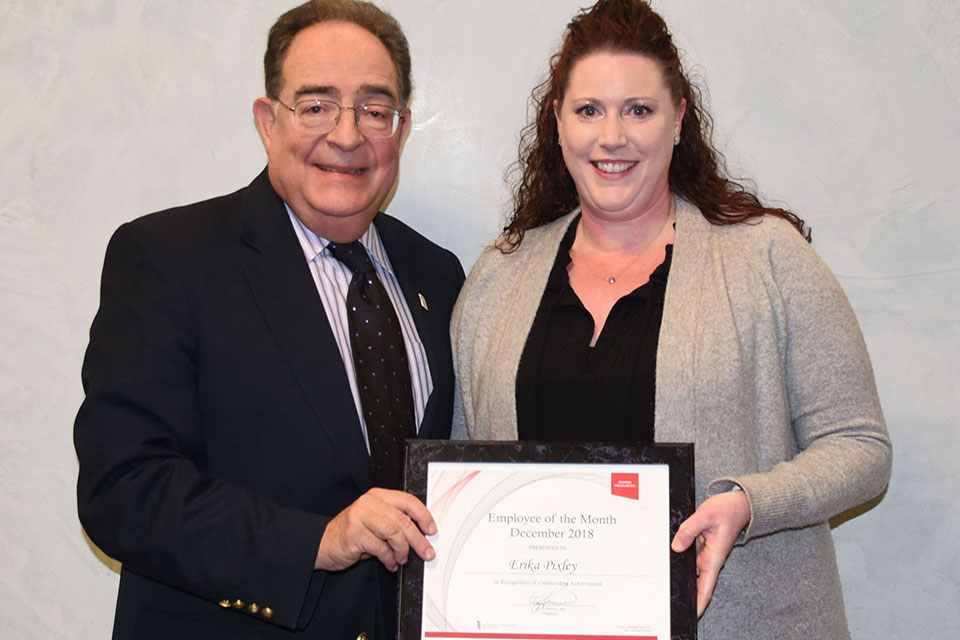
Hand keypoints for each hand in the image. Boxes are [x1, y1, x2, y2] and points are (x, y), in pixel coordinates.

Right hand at [315, 488, 436, 571]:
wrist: (323, 543)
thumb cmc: (352, 533)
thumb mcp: (374, 521)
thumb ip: (394, 522)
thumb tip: (421, 535)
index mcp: (377, 496)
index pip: (407, 501)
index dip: (423, 516)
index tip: (432, 530)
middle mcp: (369, 503)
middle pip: (403, 520)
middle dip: (418, 539)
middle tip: (427, 552)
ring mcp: (360, 517)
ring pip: (394, 533)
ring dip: (402, 550)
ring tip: (401, 559)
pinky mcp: (355, 534)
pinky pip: (381, 549)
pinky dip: (389, 559)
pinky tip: (389, 564)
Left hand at [670, 490, 750, 617]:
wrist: (739, 504)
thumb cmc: (728, 510)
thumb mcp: (705, 515)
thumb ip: (689, 530)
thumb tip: (676, 546)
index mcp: (714, 557)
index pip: (706, 587)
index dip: (699, 603)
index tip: (692, 614)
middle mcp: (711, 559)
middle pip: (696, 583)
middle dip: (686, 593)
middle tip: (670, 601)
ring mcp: (707, 554)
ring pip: (691, 569)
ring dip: (682, 575)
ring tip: (666, 582)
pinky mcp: (703, 548)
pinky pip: (690, 557)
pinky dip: (682, 560)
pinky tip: (673, 559)